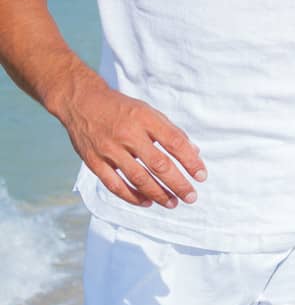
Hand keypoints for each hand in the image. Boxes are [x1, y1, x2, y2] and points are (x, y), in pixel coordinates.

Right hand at [59, 78, 204, 209]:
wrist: (82, 102)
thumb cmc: (121, 108)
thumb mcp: (149, 112)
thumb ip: (171, 132)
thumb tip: (194, 153)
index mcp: (146, 119)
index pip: (175, 143)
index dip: (190, 161)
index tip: (202, 176)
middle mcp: (128, 134)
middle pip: (159, 164)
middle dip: (178, 183)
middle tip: (191, 196)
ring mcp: (109, 149)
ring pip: (138, 178)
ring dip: (158, 194)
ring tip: (172, 202)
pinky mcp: (94, 162)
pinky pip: (114, 185)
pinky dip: (132, 196)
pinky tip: (147, 202)